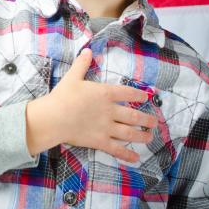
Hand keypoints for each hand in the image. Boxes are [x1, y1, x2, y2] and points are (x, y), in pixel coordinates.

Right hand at [25, 48, 158, 161]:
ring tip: (150, 137)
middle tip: (155, 123)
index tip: (146, 98)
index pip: (128, 93)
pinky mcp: (100, 141)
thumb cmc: (62, 96)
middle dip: (148, 120)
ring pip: (131, 133)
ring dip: (143, 136)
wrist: (54, 117)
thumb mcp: (72, 77)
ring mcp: (107, 127)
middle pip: (135, 116)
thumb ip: (82, 64)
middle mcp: (110, 111)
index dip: (140, 95)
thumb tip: (87, 51)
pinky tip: (135, 158)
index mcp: (105, 93)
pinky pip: (118, 149)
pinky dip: (128, 155)